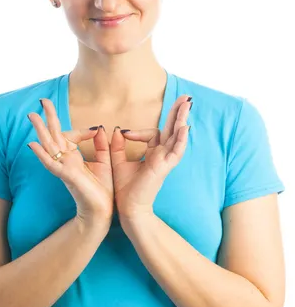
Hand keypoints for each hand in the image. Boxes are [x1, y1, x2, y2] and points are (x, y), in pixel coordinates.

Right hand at [27, 98, 113, 221]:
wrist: (102, 211)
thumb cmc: (102, 190)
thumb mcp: (104, 161)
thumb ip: (101, 145)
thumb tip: (100, 127)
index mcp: (73, 157)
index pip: (70, 136)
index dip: (82, 130)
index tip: (96, 130)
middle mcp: (65, 160)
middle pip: (53, 135)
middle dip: (48, 117)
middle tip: (41, 100)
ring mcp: (63, 168)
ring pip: (48, 145)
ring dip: (40, 130)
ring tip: (32, 116)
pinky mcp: (66, 176)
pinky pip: (51, 163)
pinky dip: (41, 154)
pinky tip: (33, 145)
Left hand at [110, 95, 191, 218]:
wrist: (128, 209)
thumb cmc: (125, 189)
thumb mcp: (118, 161)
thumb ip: (118, 145)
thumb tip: (117, 129)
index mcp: (153, 153)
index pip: (153, 134)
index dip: (138, 132)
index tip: (124, 134)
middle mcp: (162, 155)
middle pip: (172, 129)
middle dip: (178, 112)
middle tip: (185, 97)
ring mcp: (165, 161)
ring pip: (177, 136)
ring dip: (182, 120)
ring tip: (187, 104)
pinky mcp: (164, 168)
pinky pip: (175, 151)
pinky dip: (180, 140)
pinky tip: (184, 128)